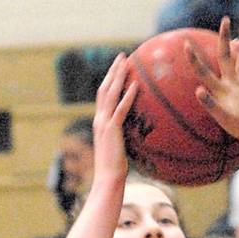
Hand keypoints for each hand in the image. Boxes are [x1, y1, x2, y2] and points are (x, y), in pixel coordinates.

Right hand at [92, 52, 137, 181]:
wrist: (107, 181)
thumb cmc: (114, 171)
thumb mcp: (119, 150)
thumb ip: (124, 138)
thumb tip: (138, 135)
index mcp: (100, 123)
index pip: (103, 96)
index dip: (110, 80)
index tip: (118, 68)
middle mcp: (99, 120)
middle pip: (104, 89)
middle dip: (113, 71)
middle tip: (122, 56)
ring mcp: (104, 124)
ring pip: (110, 94)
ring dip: (118, 76)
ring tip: (127, 62)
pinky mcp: (112, 131)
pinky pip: (121, 110)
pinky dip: (128, 97)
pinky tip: (135, 86)